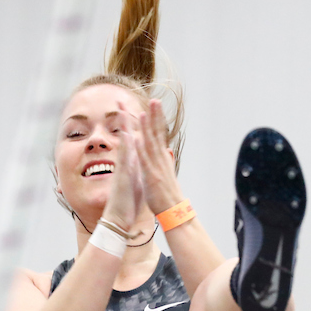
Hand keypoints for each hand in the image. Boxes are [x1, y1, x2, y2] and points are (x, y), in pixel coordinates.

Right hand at [101, 104, 143, 230]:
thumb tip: (140, 160)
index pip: (132, 138)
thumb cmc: (128, 202)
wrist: (120, 218)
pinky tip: (127, 133)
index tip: (135, 108)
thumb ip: (137, 169)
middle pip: (123, 134)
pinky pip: (124, 157)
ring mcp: (122, 167)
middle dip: (123, 117)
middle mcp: (125, 161)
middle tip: (121, 100)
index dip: (133, 123)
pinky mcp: (122, 175)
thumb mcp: (136, 181)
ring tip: (122, 108)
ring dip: (122, 126)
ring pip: (122, 141)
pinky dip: (126, 145)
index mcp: (130, 162)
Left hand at [135, 98, 183, 213]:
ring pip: (151, 144)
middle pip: (158, 134)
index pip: (160, 134)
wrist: (173, 211)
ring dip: (147, 129)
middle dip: (156, 116)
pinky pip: (144, 161)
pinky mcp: (151, 176)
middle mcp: (161, 159)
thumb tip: (167, 150)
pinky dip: (140, 149)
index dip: (158, 119)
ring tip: (143, 113)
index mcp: (162, 158)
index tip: (156, 105)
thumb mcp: (167, 174)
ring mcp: (156, 167)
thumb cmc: (168, 194)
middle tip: (155, 100)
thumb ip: (166, 161)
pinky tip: (136, 138)